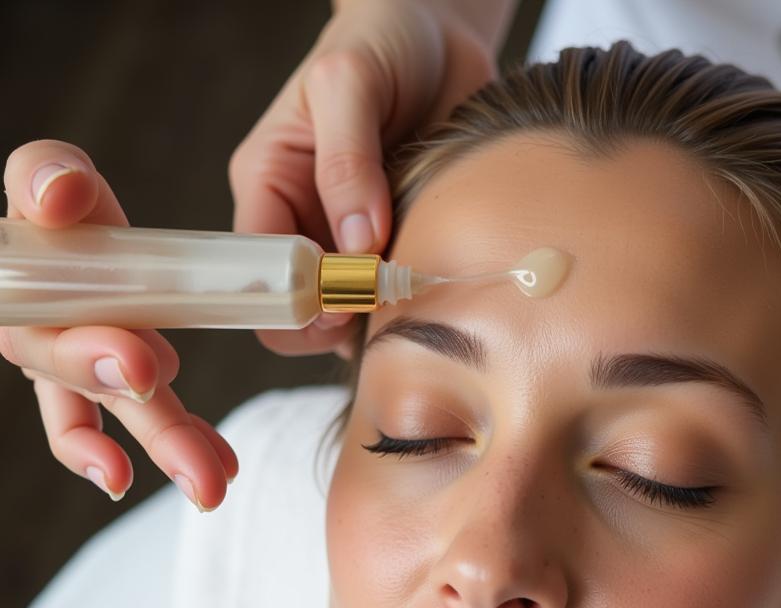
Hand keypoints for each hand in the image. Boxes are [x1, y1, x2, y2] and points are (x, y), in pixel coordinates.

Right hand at [1, 140, 237, 510]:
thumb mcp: (52, 176)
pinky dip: (186, 442)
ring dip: (171, 449)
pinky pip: (149, 421)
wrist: (82, 231)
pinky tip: (223, 467)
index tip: (142, 366)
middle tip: (191, 453)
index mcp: (25, 295)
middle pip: (91, 389)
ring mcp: (88, 370)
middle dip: (143, 417)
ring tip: (212, 487)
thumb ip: (45, 173)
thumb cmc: (66, 206)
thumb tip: (57, 195)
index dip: (82, 357)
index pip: (39, 336)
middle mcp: (49, 343)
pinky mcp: (125, 384)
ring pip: (126, 414)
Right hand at [228, 0, 496, 358]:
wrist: (443, 36)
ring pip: (348, 318)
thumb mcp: (350, 80)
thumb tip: (358, 243)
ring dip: (378, 317)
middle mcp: (303, 224)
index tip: (345, 299)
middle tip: (385, 298)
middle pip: (297, 311)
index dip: (295, 300)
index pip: (257, 273)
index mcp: (269, 186)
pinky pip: (392, 302)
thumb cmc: (382, 40)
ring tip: (415, 289)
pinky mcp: (394, 249)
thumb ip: (347, 160)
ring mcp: (351, 244)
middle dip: (336, 317)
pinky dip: (410, 307)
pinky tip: (436, 289)